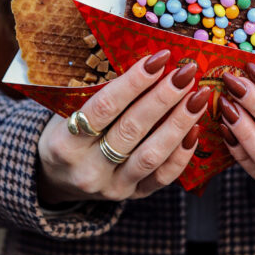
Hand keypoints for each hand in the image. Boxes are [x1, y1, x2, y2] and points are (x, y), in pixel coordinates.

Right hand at [37, 49, 210, 203]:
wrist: (56, 179)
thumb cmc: (67, 134)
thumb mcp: (67, 114)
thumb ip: (101, 96)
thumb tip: (149, 65)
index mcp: (65, 143)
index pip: (105, 107)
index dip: (135, 81)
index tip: (160, 58)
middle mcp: (87, 169)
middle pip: (132, 129)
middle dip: (164, 97)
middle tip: (186, 73)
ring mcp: (111, 186)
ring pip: (152, 155)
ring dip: (179, 123)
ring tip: (198, 98)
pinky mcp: (132, 196)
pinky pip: (163, 177)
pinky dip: (182, 152)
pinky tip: (195, 128)